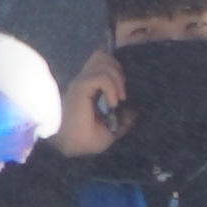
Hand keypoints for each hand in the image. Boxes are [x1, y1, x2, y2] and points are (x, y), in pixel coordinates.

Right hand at [53, 46, 128, 160]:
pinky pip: (101, 77)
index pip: (103, 63)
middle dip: (119, 71)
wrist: (72, 148)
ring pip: (103, 63)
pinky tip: (112, 102)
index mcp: (90, 89)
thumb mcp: (112, 130)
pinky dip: (111, 87)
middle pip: (103, 57)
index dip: (117, 71)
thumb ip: (123, 119)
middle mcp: (84, 82)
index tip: (124, 93)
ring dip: (117, 79)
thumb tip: (134, 111)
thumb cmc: (86, 141)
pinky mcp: (80, 88)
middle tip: (122, 94)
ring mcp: (81, 83)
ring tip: (118, 98)